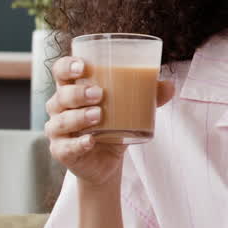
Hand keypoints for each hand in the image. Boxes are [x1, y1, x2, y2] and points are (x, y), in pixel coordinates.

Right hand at [45, 56, 174, 188]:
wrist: (107, 161)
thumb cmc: (114, 124)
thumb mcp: (131, 107)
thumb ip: (149, 95)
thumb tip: (169, 85)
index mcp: (73, 90)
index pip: (61, 72)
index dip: (67, 66)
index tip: (84, 66)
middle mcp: (60, 108)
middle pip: (61, 96)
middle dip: (77, 93)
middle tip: (99, 94)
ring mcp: (58, 131)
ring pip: (61, 121)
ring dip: (78, 117)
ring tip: (98, 115)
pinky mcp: (62, 152)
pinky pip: (66, 147)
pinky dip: (78, 144)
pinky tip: (90, 140)